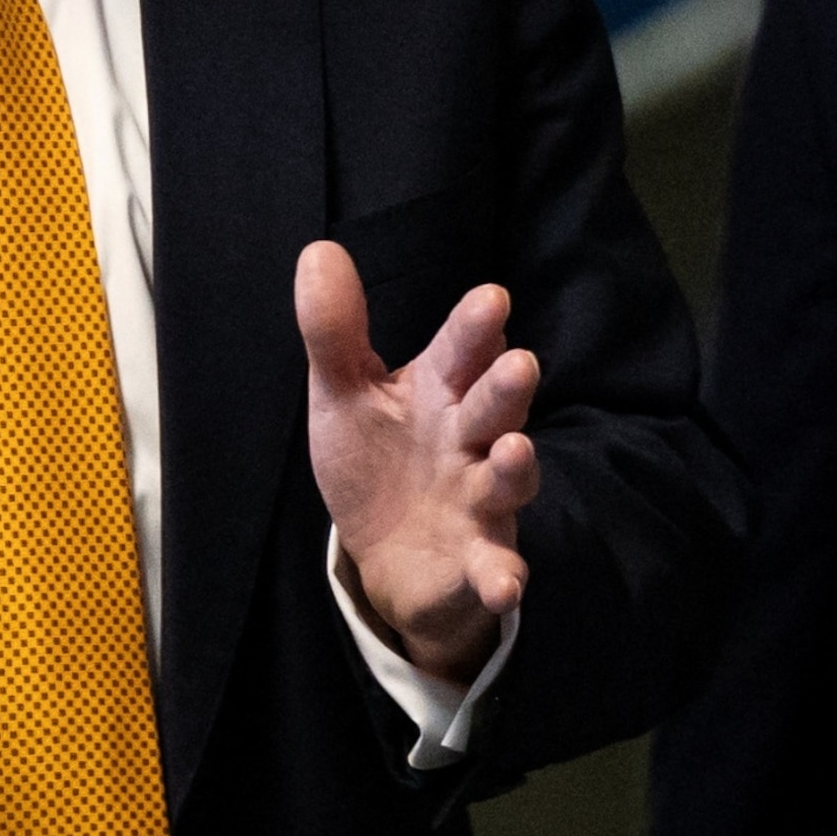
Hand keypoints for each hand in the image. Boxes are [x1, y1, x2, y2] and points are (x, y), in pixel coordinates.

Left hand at [296, 244, 540, 684]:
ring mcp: (480, 501)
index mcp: (439, 390)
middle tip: (518, 362)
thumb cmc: (376, 458)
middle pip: (494, 407)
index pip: (460, 350)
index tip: (490, 299)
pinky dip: (501, 576)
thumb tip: (318, 250)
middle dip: (505, 387)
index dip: (474, 327)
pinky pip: (495, 567)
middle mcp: (470, 439)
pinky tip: (505, 585)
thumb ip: (335, 331)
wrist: (388, 554)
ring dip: (516, 467)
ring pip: (505, 480)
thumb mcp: (344, 393)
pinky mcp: (479, 559)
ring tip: (515, 449)